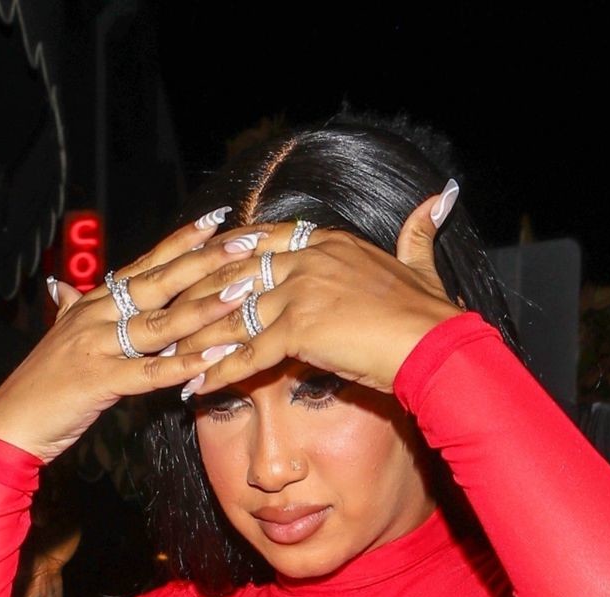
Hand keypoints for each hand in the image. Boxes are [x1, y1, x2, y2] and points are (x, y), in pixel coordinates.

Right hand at [0, 212, 266, 460]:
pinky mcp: (101, 382)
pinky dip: (185, 364)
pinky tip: (216, 357)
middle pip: (160, 281)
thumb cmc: (41, 386)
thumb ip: (68, 309)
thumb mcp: (59, 338)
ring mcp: (99, 346)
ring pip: (161, 321)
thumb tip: (62, 287)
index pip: (146, 264)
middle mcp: (97, 316)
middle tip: (246, 241)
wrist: (10, 422)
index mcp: (93, 304)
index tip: (217, 220)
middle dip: (206, 260)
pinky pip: (152, 372)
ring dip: (205, 305)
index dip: (182, 242)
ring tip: (243, 290)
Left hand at [164, 188, 460, 400]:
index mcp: (330, 242)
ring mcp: (302, 291)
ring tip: (170, 355)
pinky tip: (196, 386)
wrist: (436, 347)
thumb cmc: (429, 316)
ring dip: (199, 336)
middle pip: (239, 273)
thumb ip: (419, 232)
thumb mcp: (421, 264)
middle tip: (168, 312)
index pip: (265, 241)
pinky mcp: (299, 329)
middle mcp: (310, 260)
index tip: (203, 267)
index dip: (231, 255)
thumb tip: (440, 197)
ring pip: (236, 312)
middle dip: (200, 295)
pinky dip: (220, 370)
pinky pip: (249, 352)